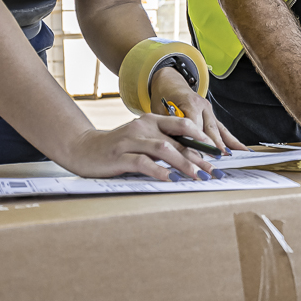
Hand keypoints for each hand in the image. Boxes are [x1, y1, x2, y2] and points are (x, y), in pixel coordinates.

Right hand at [60, 114, 231, 179]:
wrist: (83, 149)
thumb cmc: (118, 148)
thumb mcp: (142, 141)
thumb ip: (163, 145)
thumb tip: (194, 159)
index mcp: (150, 121)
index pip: (182, 125)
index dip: (202, 138)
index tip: (217, 153)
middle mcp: (141, 128)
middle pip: (177, 140)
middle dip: (199, 157)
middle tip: (214, 171)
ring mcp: (129, 141)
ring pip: (163, 149)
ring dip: (183, 163)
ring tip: (197, 176)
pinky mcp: (118, 157)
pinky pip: (142, 163)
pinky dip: (158, 171)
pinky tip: (169, 179)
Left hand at [148, 66, 243, 151]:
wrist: (170, 84)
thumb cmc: (163, 98)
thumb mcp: (159, 110)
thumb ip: (167, 126)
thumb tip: (172, 144)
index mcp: (188, 102)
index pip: (193, 124)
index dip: (195, 140)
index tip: (197, 154)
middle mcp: (202, 106)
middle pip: (209, 128)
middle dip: (213, 145)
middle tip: (217, 159)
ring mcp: (209, 111)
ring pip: (218, 129)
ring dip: (225, 144)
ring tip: (232, 156)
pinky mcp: (212, 116)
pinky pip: (222, 129)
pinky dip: (231, 140)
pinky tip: (240, 149)